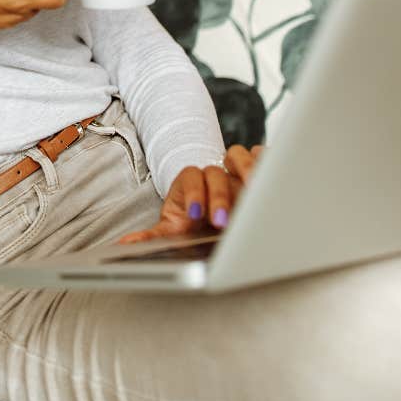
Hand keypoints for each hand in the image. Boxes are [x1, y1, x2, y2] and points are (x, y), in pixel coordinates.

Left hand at [116, 144, 263, 242]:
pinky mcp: (257, 170)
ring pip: (239, 155)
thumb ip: (154, 235)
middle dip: (219, 196)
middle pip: (215, 172)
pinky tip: (276, 178)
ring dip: (247, 171)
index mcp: (192, 182)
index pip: (191, 177)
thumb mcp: (174, 228)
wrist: (213, 214)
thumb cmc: (194, 222)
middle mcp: (214, 173)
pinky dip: (267, 160)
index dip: (194, 194)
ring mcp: (236, 170)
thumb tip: (124, 246)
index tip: (195, 215)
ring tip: (255, 193)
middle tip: (221, 220)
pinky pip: (262, 154)